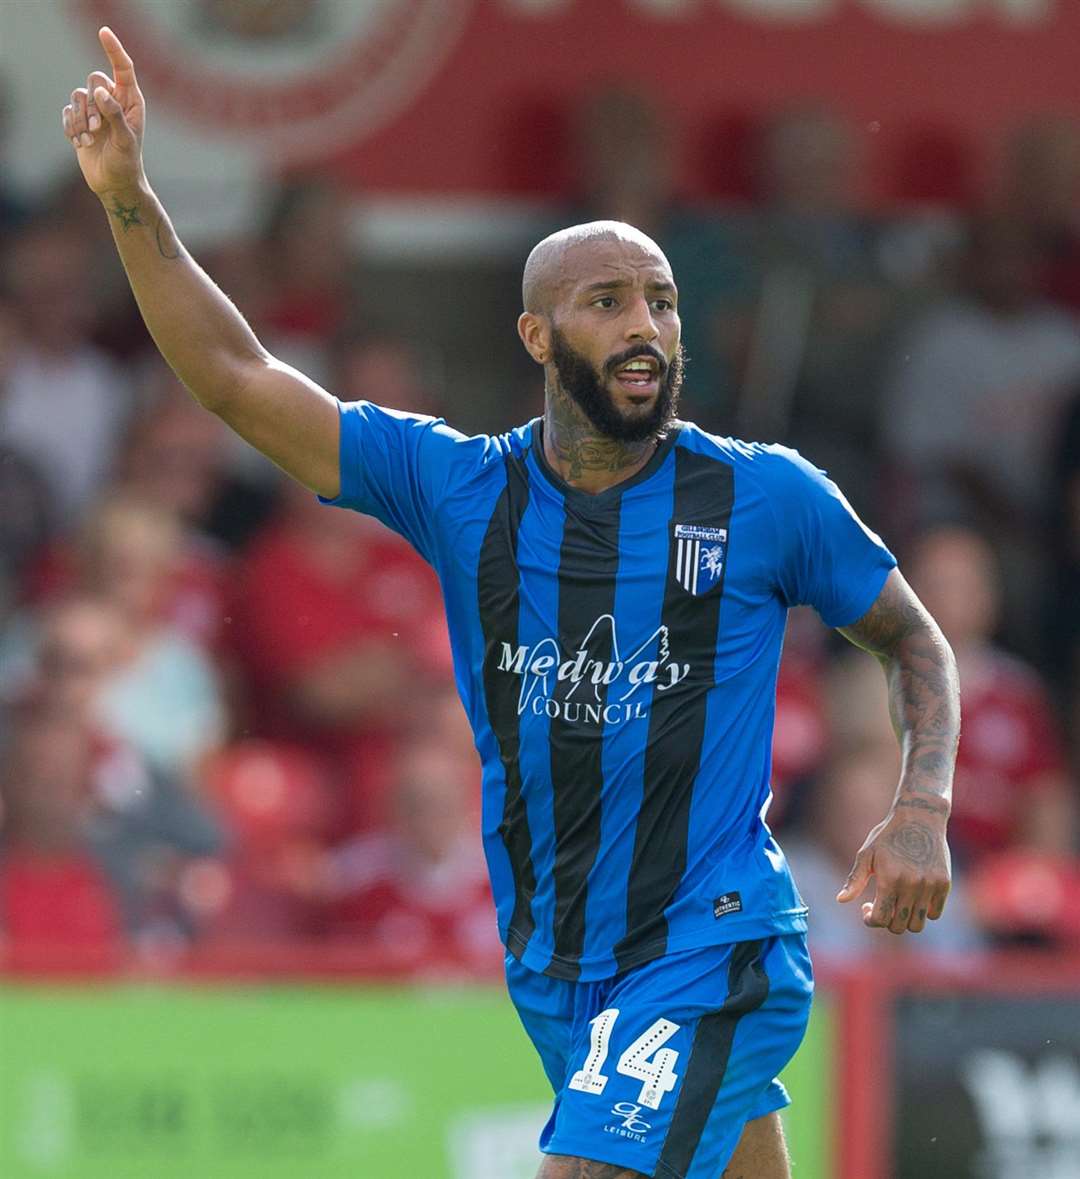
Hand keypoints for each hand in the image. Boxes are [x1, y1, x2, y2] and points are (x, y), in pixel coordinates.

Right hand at [60, 27, 144, 194]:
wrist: (114, 184)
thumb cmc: (126, 163)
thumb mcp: (126, 141)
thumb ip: (115, 115)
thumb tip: (101, 93)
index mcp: (131, 101)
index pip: (123, 68)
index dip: (113, 49)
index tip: (103, 32)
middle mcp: (113, 101)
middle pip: (94, 79)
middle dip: (92, 103)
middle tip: (98, 128)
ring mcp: (95, 110)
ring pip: (77, 95)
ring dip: (81, 119)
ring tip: (89, 139)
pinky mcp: (80, 120)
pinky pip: (67, 111)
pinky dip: (71, 127)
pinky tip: (80, 143)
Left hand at [836, 808, 951, 934]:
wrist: (920, 818)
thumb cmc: (888, 835)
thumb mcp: (867, 854)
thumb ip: (855, 879)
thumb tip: (840, 900)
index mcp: (890, 879)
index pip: (881, 919)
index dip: (870, 919)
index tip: (867, 908)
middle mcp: (912, 885)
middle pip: (899, 926)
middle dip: (886, 921)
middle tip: (881, 906)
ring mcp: (930, 886)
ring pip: (917, 924)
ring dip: (904, 920)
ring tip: (897, 905)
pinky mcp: (944, 884)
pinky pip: (934, 913)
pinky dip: (922, 912)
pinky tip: (913, 897)